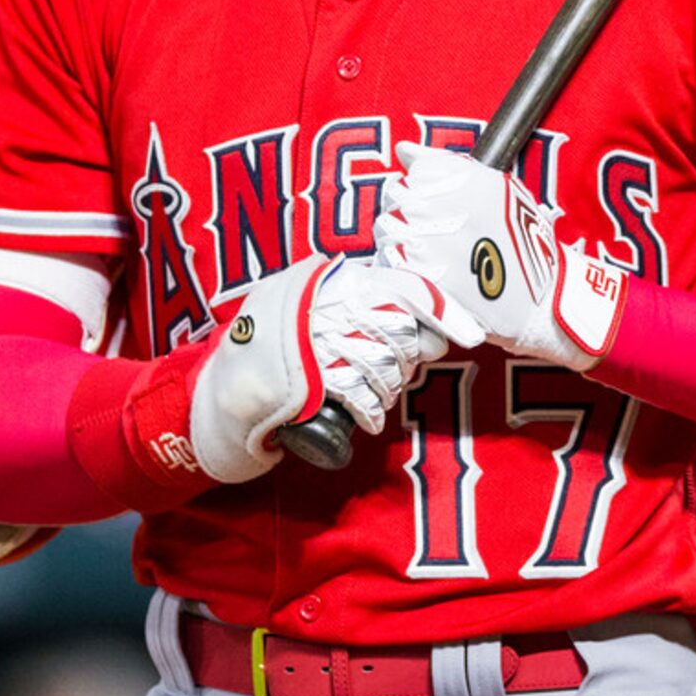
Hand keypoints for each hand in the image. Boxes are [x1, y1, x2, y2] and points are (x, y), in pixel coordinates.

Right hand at [189, 255, 475, 481]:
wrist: (225, 382)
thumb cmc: (275, 341)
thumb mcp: (313, 303)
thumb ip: (359, 297)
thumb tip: (422, 314)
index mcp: (332, 281)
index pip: (403, 286)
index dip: (442, 310)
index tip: (470, 331)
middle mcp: (326, 306)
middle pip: (400, 332)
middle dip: (410, 354)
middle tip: (402, 363)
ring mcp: (316, 344)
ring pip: (385, 366)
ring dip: (387, 385)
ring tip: (373, 388)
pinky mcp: (310, 381)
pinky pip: (362, 396)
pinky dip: (371, 409)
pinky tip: (367, 414)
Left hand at [374, 143, 628, 370]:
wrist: (540, 298)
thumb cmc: (521, 241)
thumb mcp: (496, 188)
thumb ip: (443, 164)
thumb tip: (403, 149)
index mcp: (463, 180)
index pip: (416, 171)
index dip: (425, 187)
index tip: (442, 203)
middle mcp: (443, 206)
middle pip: (397, 197)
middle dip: (410, 210)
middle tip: (438, 230)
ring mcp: (429, 243)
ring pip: (389, 229)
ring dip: (402, 237)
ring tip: (433, 251)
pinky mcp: (421, 277)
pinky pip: (391, 261)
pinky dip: (401, 265)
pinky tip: (426, 270)